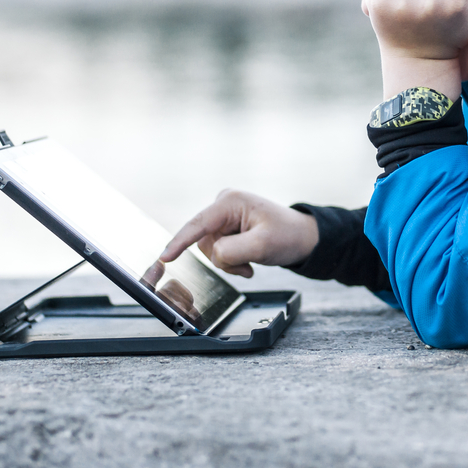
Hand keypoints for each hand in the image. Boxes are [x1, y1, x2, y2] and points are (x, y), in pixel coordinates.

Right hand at [141, 189, 318, 282]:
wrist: (302, 238)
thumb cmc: (287, 236)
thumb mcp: (262, 246)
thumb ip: (232, 251)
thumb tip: (214, 254)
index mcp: (230, 201)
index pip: (198, 225)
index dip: (179, 243)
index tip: (165, 258)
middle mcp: (224, 203)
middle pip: (204, 242)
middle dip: (224, 259)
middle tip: (247, 266)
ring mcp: (224, 215)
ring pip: (210, 249)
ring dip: (229, 262)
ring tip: (251, 262)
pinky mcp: (226, 226)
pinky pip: (217, 250)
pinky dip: (232, 260)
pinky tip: (248, 260)